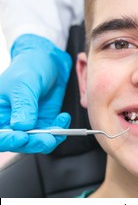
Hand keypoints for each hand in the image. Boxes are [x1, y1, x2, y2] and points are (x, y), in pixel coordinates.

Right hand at [0, 34, 71, 152]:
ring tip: (59, 126)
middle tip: (47, 137)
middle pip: (17, 143)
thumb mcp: (24, 84)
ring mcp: (28, 123)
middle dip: (33, 142)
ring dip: (49, 139)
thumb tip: (21, 126)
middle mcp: (10, 121)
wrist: (49, 60)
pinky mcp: (44, 122)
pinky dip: (59, 131)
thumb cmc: (29, 67)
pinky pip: (51, 135)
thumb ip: (23, 105)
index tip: (21, 136)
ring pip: (35, 143)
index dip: (7, 140)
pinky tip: (63, 117)